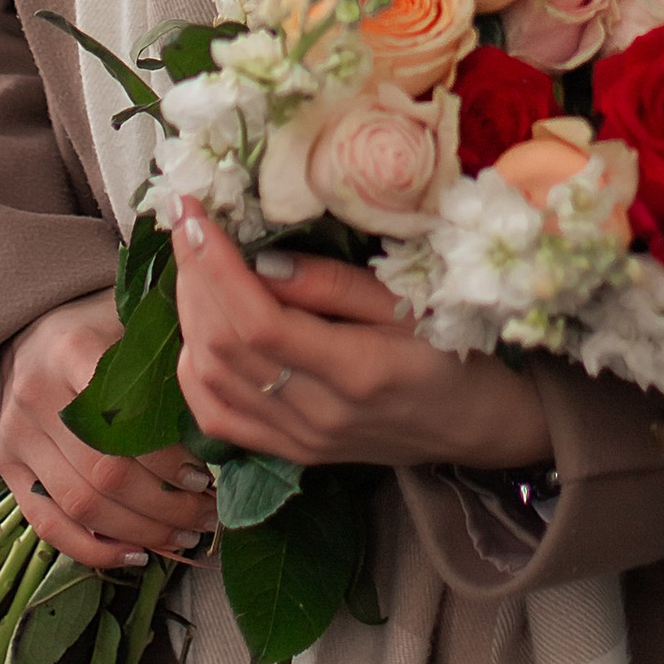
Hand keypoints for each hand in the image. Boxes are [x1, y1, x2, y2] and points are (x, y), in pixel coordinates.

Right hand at [0, 295, 216, 573]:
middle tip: (207, 514)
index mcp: (72, 349)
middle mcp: (36, 393)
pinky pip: (46, 524)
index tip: (206, 475)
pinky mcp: (4, 464)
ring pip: (81, 506)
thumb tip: (223, 410)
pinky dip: (93, 550)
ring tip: (184, 535)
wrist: (23, 326)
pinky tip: (135, 554)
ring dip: (140, 532)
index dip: (168, 459)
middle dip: (165, 505)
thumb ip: (167, 358)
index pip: (126, 421)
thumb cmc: (96, 323)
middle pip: (106, 473)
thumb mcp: (129, 319)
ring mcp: (15, 433)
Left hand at [169, 201, 553, 474]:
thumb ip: (333, 285)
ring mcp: (300, 441)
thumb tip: (259, 261)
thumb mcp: (409, 301)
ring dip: (189, 315)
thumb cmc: (453, 348)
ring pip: (211, 380)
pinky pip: (218, 417)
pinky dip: (193, 370)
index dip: (214, 266)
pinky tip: (198, 329)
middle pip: (224, 347)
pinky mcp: (290, 453)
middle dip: (193, 276)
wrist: (476, 424)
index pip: (258, 322)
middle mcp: (318, 416)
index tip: (194, 211)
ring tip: (192, 262)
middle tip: (186, 222)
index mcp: (356, 372)